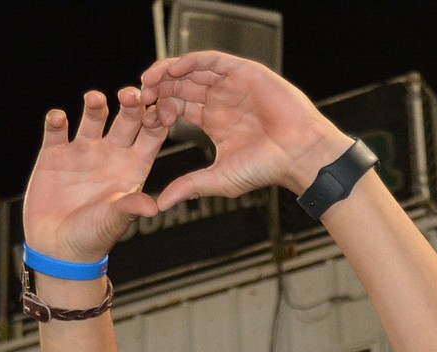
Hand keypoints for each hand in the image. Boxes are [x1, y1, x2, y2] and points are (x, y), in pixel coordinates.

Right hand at [23, 86, 167, 261]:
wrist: (58, 250)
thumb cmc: (92, 239)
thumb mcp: (114, 221)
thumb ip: (131, 206)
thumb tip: (154, 206)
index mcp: (132, 168)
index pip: (152, 136)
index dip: (159, 119)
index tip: (163, 107)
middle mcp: (111, 155)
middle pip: (127, 118)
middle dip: (131, 103)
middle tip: (131, 95)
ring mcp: (83, 152)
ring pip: (93, 116)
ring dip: (95, 104)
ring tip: (95, 100)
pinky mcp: (55, 154)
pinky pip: (56, 129)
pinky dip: (56, 121)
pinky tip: (58, 119)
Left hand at [140, 52, 349, 209]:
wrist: (298, 154)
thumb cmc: (266, 169)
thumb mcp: (219, 179)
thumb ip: (189, 186)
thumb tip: (159, 205)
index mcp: (213, 122)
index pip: (178, 107)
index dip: (159, 109)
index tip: (143, 116)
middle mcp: (220, 100)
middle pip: (181, 85)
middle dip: (158, 87)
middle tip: (138, 95)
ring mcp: (231, 84)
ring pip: (192, 69)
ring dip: (169, 72)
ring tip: (149, 80)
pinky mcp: (243, 72)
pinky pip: (212, 60)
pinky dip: (191, 61)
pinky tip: (174, 69)